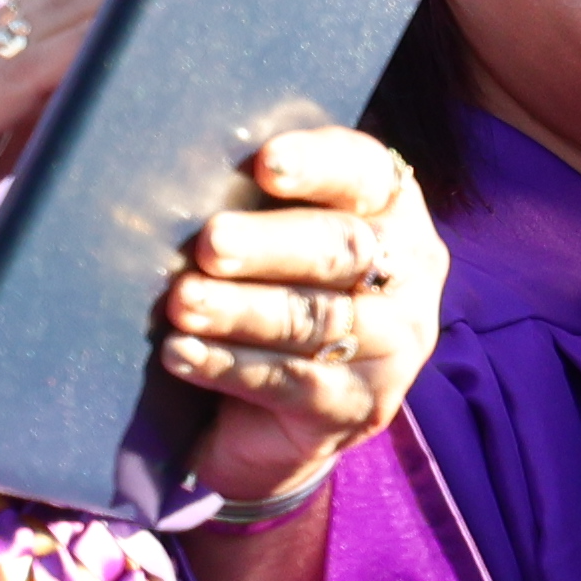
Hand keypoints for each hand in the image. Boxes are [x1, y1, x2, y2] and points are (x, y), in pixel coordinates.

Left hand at [156, 125, 440, 519]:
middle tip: (211, 244)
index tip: (265, 163)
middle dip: (270, 245)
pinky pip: (293, 381)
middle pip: (342, 249)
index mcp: (390, 211)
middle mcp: (407, 273)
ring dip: (241, 310)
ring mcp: (394, 345)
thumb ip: (249, 204)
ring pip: (316, 319)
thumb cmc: (267, 293)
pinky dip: (229, 365)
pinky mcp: (363, 405)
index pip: (364, 173)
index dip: (318, 165)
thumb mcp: (270, 240)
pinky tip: (182, 353)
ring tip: (182, 303)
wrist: (281, 417)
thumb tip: (173, 177)